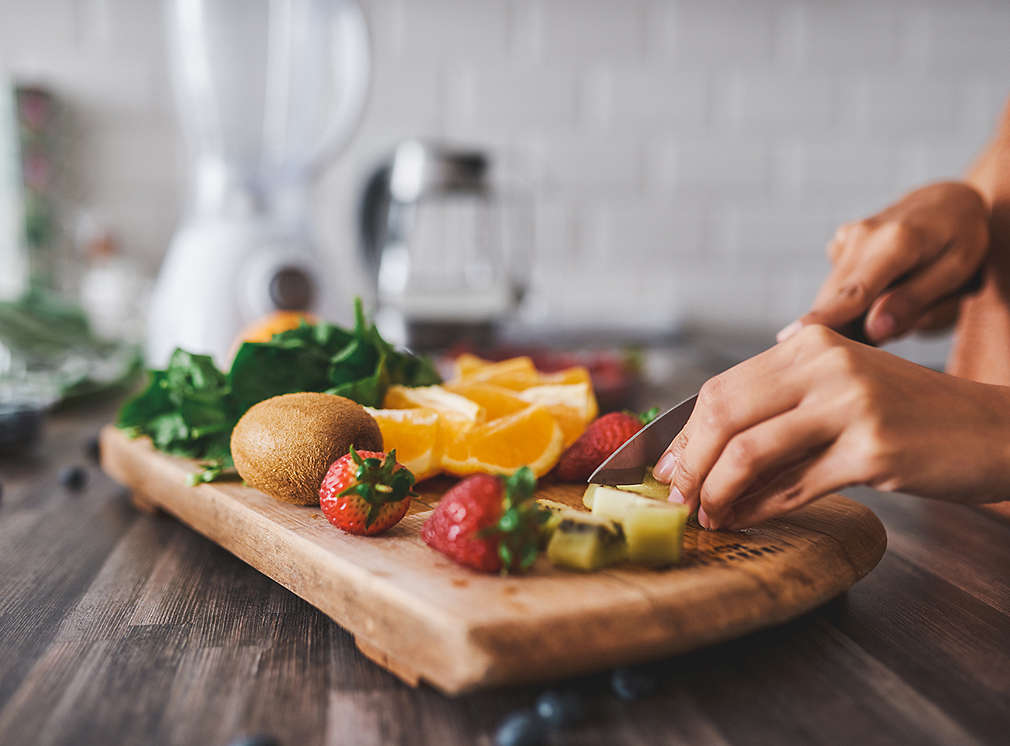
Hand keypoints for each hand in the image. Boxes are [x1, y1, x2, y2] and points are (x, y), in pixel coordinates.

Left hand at [652, 326, 1009, 529]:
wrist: (993, 431)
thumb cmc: (908, 415)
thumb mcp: (839, 391)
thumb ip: (779, 407)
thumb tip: (700, 452)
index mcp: (810, 342)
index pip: (721, 388)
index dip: (685, 435)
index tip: (666, 469)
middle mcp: (826, 363)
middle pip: (724, 415)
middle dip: (690, 464)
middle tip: (674, 499)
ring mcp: (851, 405)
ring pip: (750, 452)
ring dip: (717, 493)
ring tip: (706, 516)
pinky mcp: (874, 451)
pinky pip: (794, 487)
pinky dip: (759, 510)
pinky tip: (743, 521)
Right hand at [778, 182, 988, 344]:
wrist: (943, 200)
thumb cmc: (960, 237)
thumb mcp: (957, 269)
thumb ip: (915, 299)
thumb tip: (874, 330)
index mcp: (897, 241)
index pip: (855, 291)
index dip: (825, 318)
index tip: (791, 337)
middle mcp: (862, 236)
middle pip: (837, 299)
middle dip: (848, 329)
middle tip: (887, 335)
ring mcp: (845, 237)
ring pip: (834, 294)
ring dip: (854, 315)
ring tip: (897, 301)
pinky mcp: (837, 243)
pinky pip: (837, 285)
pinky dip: (852, 299)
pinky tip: (881, 287)